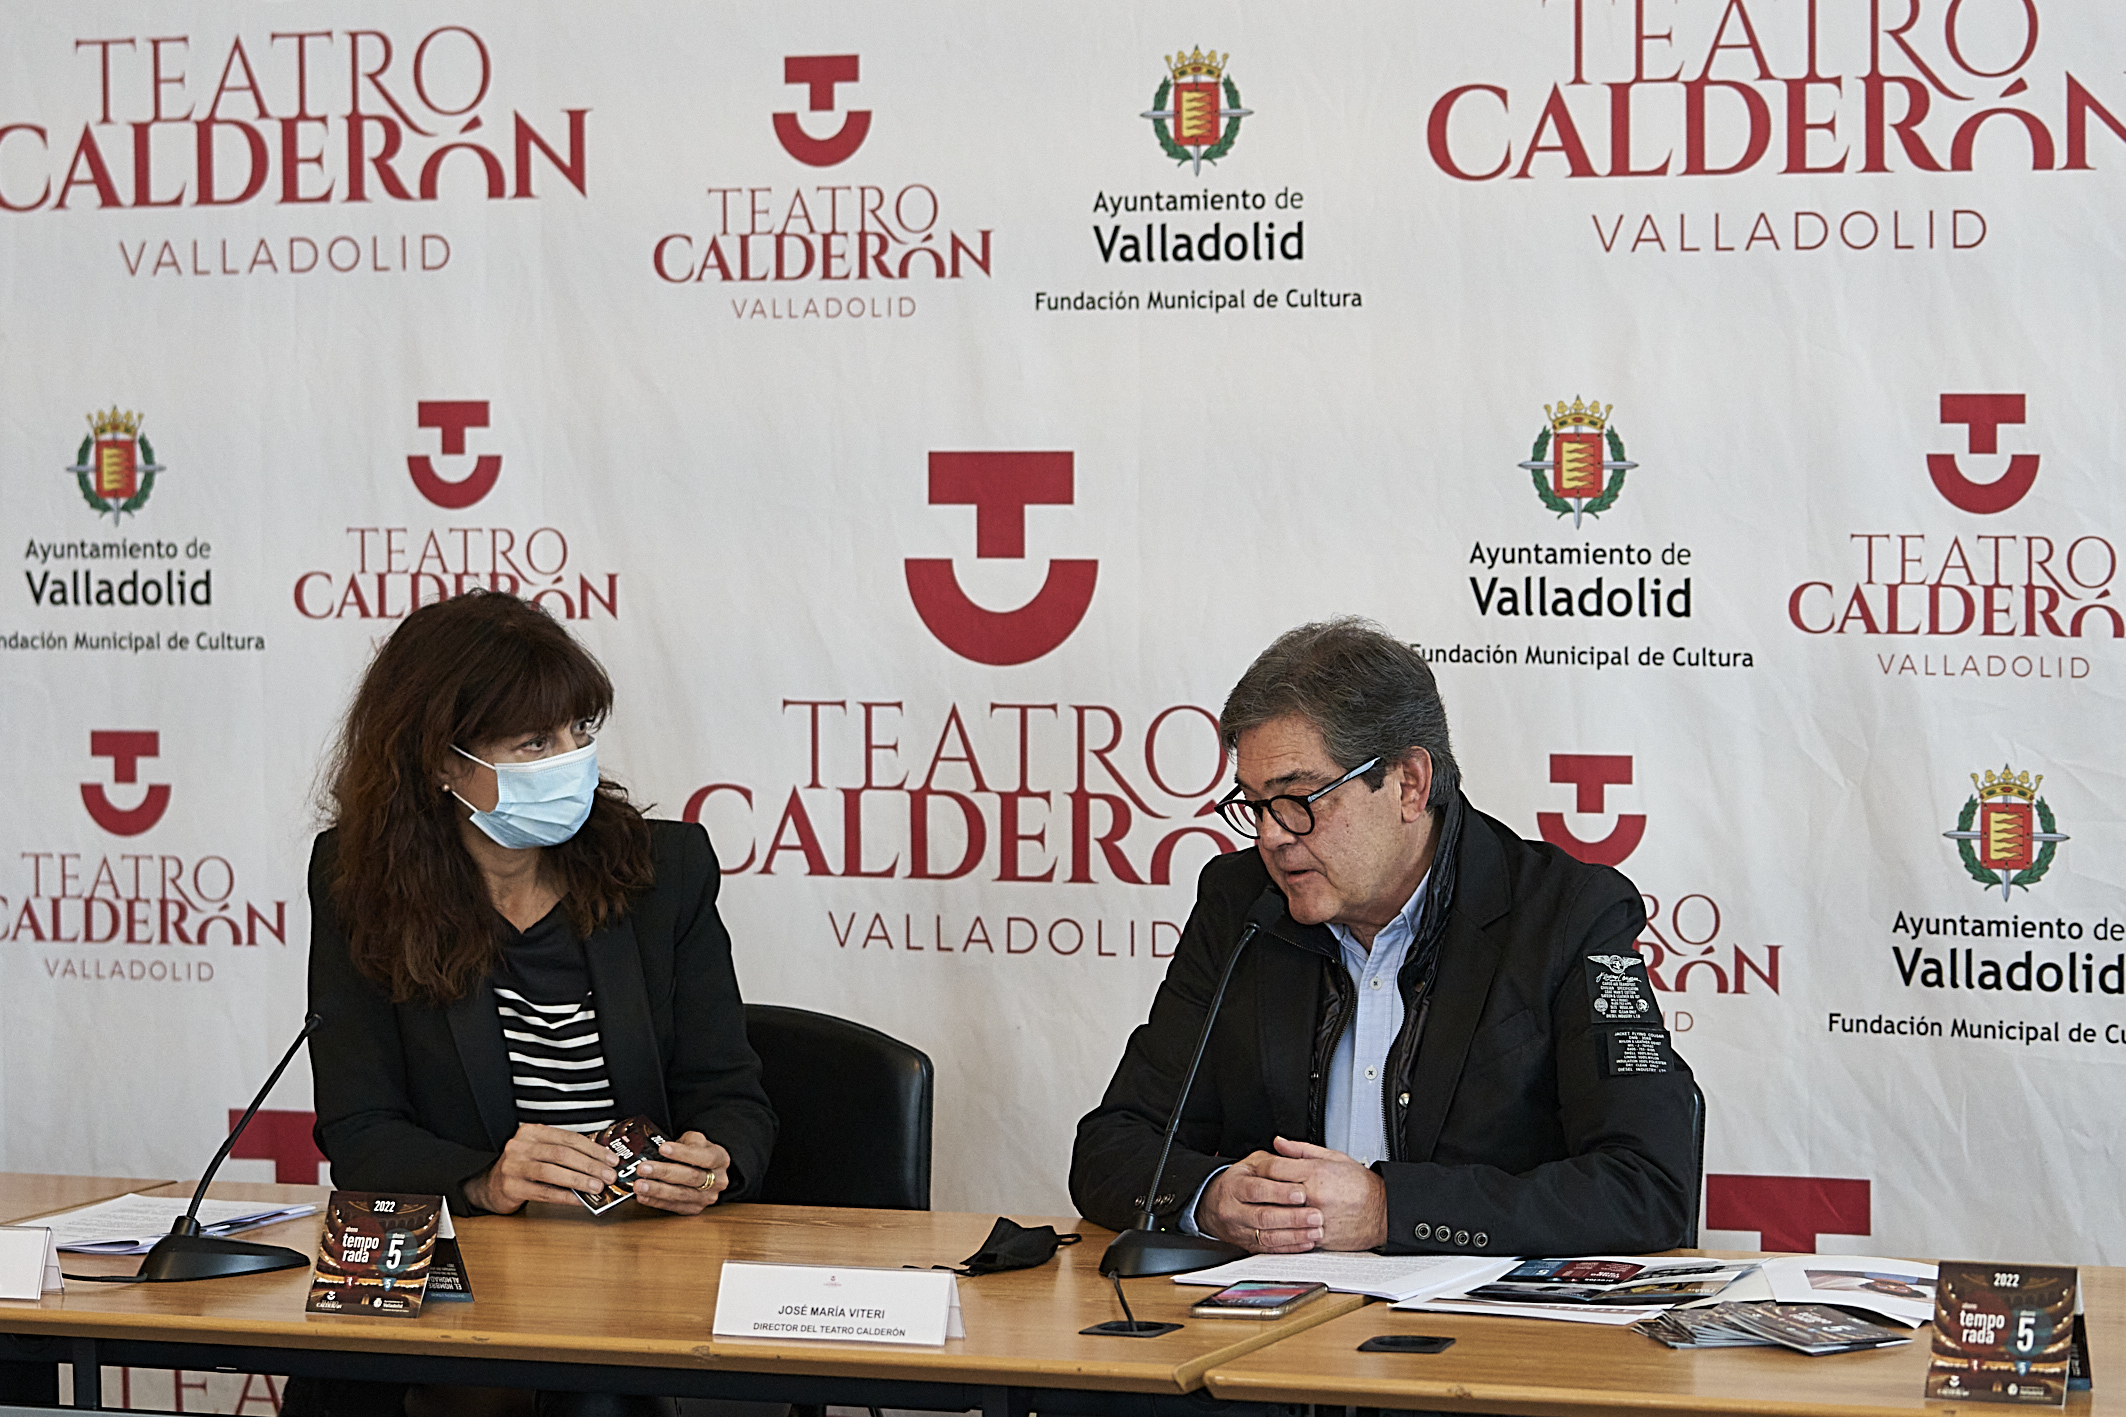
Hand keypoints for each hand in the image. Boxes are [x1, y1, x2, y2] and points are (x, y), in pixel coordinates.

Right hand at [466, 1123, 617, 1213]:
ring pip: (552, 1172)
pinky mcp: (511, 1187)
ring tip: (598, 1188)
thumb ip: (565, 1152)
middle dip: (590, 1165)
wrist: (491, 1186)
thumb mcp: (541, 1152)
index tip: (611, 1159)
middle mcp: (520, 1146)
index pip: (569, 1138)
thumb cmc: (524, 1167)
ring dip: (579, 1180)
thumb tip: (601, 1161)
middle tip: (609, 1175)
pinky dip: (565, 1196)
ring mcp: (513, 1166)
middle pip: (562, 1154)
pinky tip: (580, 1200)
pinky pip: (543, 1192)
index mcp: (532, 1132)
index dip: (593, 1149)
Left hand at [631, 1131, 732, 1214]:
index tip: (662, 1148)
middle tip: (643, 1168)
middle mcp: (718, 1181)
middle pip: (690, 1177)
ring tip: (639, 1185)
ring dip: (657, 1190)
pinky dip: (655, 1201)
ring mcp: (707, 1198)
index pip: (702, 1157)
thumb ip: (685, 1142)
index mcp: (720, 1159)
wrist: (704, 1169)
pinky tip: (642, 1196)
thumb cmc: (698, 1152)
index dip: (682, 1153)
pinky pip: (673, 1206)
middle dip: (664, 1172)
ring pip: (681, 1195)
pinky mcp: (694, 1209)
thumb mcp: (696, 1140)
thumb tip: (660, 1148)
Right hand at [1195, 1151, 1323, 1252]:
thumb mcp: (1252, 1163)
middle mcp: (1234, 1210)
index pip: (1257, 1190)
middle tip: (1316, 1215)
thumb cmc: (1240, 1181)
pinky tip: (1306, 1242)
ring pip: (1268, 1237)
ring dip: (1295, 1235)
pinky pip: (1270, 1249)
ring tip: (1315, 1231)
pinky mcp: (1248, 1245)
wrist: (1213, 1205)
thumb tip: (1288, 1149)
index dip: (1279, 1192)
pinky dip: (1290, 1247)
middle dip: (1292, 1217)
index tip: (1301, 1193)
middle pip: (1264, 1216)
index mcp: (1235, 1186)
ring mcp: (1240, 1230)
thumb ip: (1272, 1160)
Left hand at [1261, 1137, 1387, 1250]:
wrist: (1384, 1212)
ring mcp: (1316, 1218)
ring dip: (1267, 1213)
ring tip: (1260, 1209)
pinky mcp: (1320, 1237)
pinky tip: (1277, 1227)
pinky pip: (1293, 1234)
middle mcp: (1314, 1196)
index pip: (1275, 1167)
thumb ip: (1301, 1150)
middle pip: (1272, 1192)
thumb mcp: (1333, 1157)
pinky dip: (1284, 1231)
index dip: (1260, 1167)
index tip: (1255, 1169)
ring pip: (1279, 1216)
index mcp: (1316, 1173)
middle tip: (1250, 1190)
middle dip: (1259, 1190)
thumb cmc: (1362, 1186)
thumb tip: (1279, 1143)